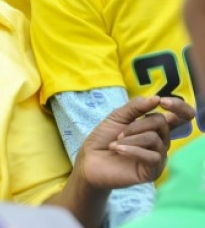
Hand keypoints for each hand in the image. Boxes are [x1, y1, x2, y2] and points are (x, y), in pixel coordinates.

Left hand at [75, 96, 195, 189]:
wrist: (89, 160)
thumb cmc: (104, 138)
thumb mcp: (117, 117)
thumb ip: (136, 107)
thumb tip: (157, 98)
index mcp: (154, 127)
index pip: (180, 116)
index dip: (179, 107)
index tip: (162, 102)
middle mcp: (161, 141)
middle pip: (161, 123)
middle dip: (137, 125)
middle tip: (118, 133)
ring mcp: (158, 156)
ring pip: (155, 139)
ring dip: (131, 139)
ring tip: (114, 144)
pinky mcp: (153, 171)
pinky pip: (153, 157)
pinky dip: (132, 150)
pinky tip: (118, 150)